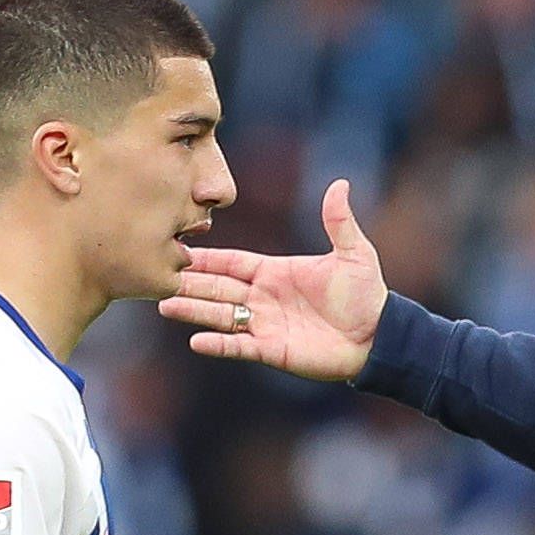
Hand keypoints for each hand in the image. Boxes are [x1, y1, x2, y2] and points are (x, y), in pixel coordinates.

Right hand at [159, 178, 388, 382]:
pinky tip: (196, 340)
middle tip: (156, 274)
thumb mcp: (353, 254)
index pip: (233, 262)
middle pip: (218, 287)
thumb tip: (340, 183)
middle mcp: (264, 297)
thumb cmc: (366, 295)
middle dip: (188, 282)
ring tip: (163, 305)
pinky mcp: (272, 350)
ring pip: (221, 316)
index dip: (208, 257)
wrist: (379, 338)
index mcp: (275, 272)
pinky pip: (239, 347)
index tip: (179, 248)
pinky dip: (219, 344)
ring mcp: (265, 324)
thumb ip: (339, 222)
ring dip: (193, 310)